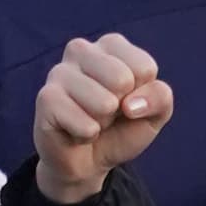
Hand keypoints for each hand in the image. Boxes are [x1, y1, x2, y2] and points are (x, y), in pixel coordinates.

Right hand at [32, 34, 173, 204]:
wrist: (87, 160)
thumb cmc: (121, 128)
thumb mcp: (155, 113)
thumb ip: (160, 97)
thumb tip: (129, 104)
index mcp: (111, 45)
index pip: (145, 68)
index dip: (143, 96)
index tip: (127, 101)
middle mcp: (81, 50)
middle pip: (123, 80)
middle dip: (121, 108)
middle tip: (107, 113)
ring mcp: (59, 72)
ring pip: (104, 103)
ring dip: (102, 123)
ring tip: (91, 120)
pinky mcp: (46, 98)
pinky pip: (85, 124)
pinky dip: (87, 136)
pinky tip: (74, 131)